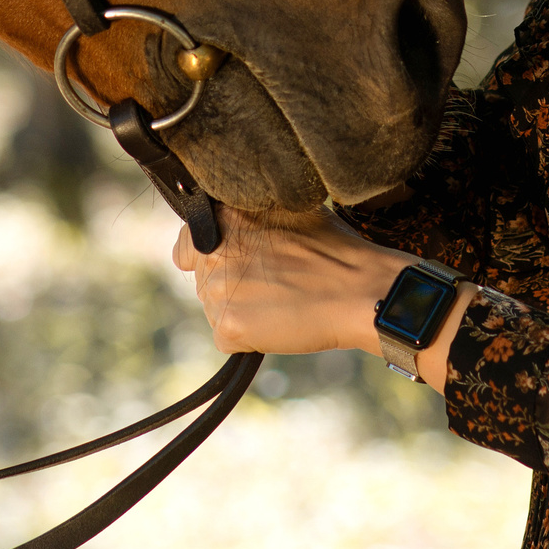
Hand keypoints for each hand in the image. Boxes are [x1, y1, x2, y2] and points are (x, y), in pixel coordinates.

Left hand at [171, 209, 474, 388]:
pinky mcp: (227, 326)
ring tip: (283, 301)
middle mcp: (212, 249)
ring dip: (241, 310)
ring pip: (216, 309)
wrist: (360, 289)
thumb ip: (248, 218)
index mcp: (223, 215)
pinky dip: (249, 337)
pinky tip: (280, 322)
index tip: (231, 265)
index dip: (209, 257)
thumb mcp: (286, 210)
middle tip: (275, 283)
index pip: (187, 244)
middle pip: (205, 280)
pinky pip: (227, 337)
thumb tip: (230, 226)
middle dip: (232, 284)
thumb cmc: (334, 249)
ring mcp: (217, 289)